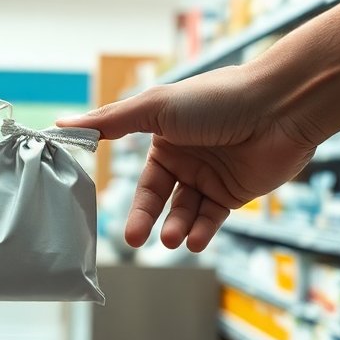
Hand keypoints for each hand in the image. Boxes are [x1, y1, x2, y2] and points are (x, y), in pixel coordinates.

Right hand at [59, 64, 318, 251]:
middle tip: (136, 240)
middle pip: (160, 200)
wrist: (279, 108)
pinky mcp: (236, 194)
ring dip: (177, 228)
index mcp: (166, 137)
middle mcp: (187, 158)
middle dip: (147, 221)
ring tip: (172, 238)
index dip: (130, 200)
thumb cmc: (216, 99)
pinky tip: (193, 240)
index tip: (110, 221)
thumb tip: (60, 123)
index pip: (142, 178)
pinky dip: (201, 232)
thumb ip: (110, 121)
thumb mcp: (156, 107)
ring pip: (185, 213)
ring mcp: (212, 177)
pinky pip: (212, 219)